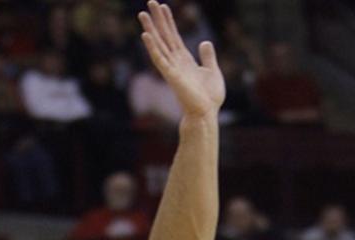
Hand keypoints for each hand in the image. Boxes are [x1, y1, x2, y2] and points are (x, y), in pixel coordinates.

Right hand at [138, 2, 223, 118]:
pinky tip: (145, 35)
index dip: (169, 22)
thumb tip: (205, 42)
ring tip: (142, 14)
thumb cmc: (210, 97)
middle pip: (164, 36)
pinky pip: (159, 59)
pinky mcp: (170, 76)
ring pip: (158, 44)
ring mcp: (171, 68)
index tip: (163, 7)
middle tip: (150, 2)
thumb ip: (207, 57)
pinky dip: (152, 47)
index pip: (174, 36)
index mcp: (185, 60)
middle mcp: (175, 62)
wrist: (207, 113)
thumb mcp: (212, 71)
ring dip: (150, 29)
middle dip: (157, 19)